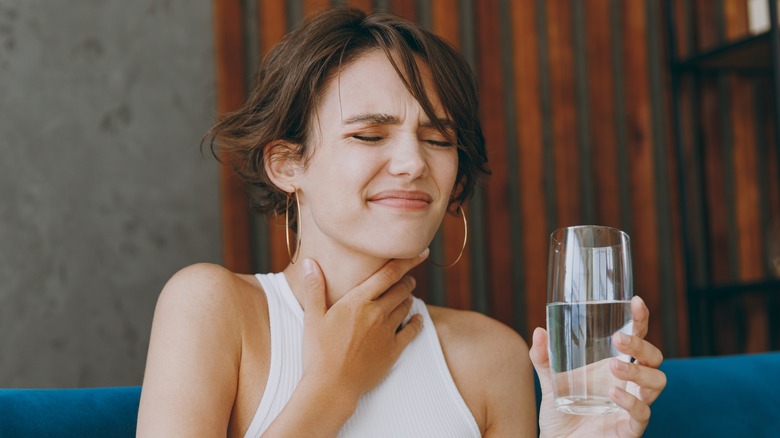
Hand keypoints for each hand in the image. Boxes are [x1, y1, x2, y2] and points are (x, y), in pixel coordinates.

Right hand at [299, 249, 428, 403]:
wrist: (331, 387)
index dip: (407, 260)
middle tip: (408, 277)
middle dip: (406, 280)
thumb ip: (314, 288)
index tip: (420, 251)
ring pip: (406, 307)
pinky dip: (417, 322)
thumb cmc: (318, 352)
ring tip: (407, 295)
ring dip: (408, 298)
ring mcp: (387, 332)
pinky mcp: (393, 350)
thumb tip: (310, 262)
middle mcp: (377, 313)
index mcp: (358, 301)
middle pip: (401, 289)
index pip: (388, 274)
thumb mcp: (312, 317)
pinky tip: (418, 319)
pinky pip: (412, 331)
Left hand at [530, 296, 666, 436]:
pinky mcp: (630, 428)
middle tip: (620, 338)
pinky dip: (630, 401)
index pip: (636, 338)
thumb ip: (543, 358)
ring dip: (639, 371)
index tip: (636, 301)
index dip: (640, 319)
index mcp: (615, 365)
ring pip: (657, 382)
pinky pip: (642, 413)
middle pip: (654, 358)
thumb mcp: (549, 381)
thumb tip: (539, 331)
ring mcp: (633, 405)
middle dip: (642, 345)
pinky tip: (613, 393)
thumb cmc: (562, 412)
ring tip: (613, 367)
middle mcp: (629, 383)